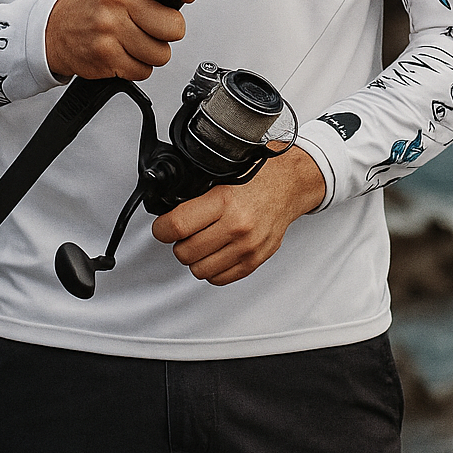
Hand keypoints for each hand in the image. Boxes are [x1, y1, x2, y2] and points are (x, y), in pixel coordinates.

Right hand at [45, 0, 203, 80]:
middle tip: (154, 26)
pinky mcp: (107, 57)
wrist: (58, 27)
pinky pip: (144, 70)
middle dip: (170, 31)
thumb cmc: (98, 4)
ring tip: (136, 40)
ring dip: (154, 52)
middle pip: (174, 27)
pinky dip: (139, 66)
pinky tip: (125, 53)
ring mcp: (111, 31)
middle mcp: (117, 2)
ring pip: (162, 54)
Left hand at [152, 145, 324, 284]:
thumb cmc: (260, 176)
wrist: (291, 184)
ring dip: (194, 258)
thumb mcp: (224, 173)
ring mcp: (247, 247)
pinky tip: (213, 253)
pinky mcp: (255, 260)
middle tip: (182, 233)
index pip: (177, 226)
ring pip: (199, 270)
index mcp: (224, 201)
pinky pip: (220, 278)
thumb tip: (169, 209)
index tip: (162, 227)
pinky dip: (211, 269)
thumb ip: (198, 193)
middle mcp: (237, 227)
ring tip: (199, 242)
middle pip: (185, 252)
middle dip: (177, 243)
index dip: (161, 229)